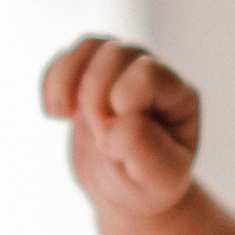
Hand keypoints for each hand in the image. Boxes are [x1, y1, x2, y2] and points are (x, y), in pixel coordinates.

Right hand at [40, 36, 202, 224]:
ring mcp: (123, 69)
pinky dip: (54, 81)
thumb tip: (115, 123)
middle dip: (94, 97)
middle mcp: (155, 73)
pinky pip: (69, 56)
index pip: (147, 74)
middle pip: (116, 54)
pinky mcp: (93, 74)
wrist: (125, 189)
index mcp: (180, 96)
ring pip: (93, 45)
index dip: (121, 103)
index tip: (116, 141)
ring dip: (69, 81)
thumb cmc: (147, 183)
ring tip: (66, 116)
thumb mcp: (157, 180)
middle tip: (98, 137)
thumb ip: (145, 151)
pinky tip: (57, 114)